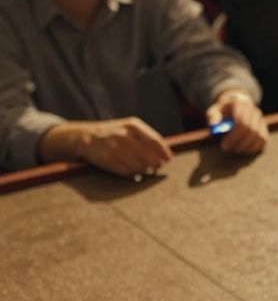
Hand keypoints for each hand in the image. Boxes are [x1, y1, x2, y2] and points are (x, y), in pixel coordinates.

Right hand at [58, 117, 172, 177]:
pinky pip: (126, 171)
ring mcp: (114, 147)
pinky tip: (134, 172)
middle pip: (149, 156)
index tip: (169, 160)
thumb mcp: (130, 128)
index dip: (164, 152)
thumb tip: (166, 154)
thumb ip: (147, 137)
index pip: (155, 141)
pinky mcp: (106, 159)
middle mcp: (124, 135)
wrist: (85, 136)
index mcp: (133, 126)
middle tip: (158, 167)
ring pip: (139, 165)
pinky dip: (133, 174)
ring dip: (145, 170)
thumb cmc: (114, 133)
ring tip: (145, 169)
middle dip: (156, 164)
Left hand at [207, 90, 267, 155]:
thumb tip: (214, 125)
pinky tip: (243, 150)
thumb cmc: (222, 113)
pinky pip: (263, 140)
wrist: (236, 107)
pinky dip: (253, 148)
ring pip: (258, 136)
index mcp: (241, 105)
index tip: (224, 145)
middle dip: (239, 143)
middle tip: (227, 149)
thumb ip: (213, 118)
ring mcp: (261, 119)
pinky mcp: (264, 128)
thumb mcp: (213, 112)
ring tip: (234, 150)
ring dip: (246, 147)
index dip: (233, 136)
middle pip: (251, 130)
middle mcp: (253, 111)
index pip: (242, 122)